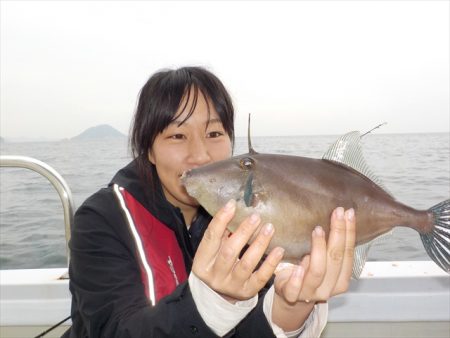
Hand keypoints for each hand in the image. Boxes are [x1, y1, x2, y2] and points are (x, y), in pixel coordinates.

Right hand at [192, 199, 284, 301]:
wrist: (217, 295)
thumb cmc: (216, 264)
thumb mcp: (212, 251)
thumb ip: (221, 234)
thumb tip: (234, 208)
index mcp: (202, 262)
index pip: (211, 238)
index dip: (221, 220)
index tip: (233, 204)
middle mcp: (215, 276)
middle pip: (229, 252)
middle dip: (244, 232)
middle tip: (256, 216)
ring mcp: (232, 286)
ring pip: (247, 264)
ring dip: (260, 244)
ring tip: (269, 228)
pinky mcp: (247, 292)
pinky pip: (261, 277)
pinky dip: (271, 263)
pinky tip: (279, 250)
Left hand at [272, 207, 355, 330]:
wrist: (290, 295)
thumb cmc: (308, 273)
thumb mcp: (323, 262)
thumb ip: (330, 247)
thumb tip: (339, 216)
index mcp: (341, 280)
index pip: (348, 253)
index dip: (349, 233)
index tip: (348, 213)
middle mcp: (329, 288)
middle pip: (336, 259)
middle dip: (338, 234)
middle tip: (336, 213)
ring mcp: (310, 293)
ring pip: (318, 271)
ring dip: (319, 249)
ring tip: (317, 230)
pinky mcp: (291, 295)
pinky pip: (295, 288)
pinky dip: (298, 277)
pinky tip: (299, 264)